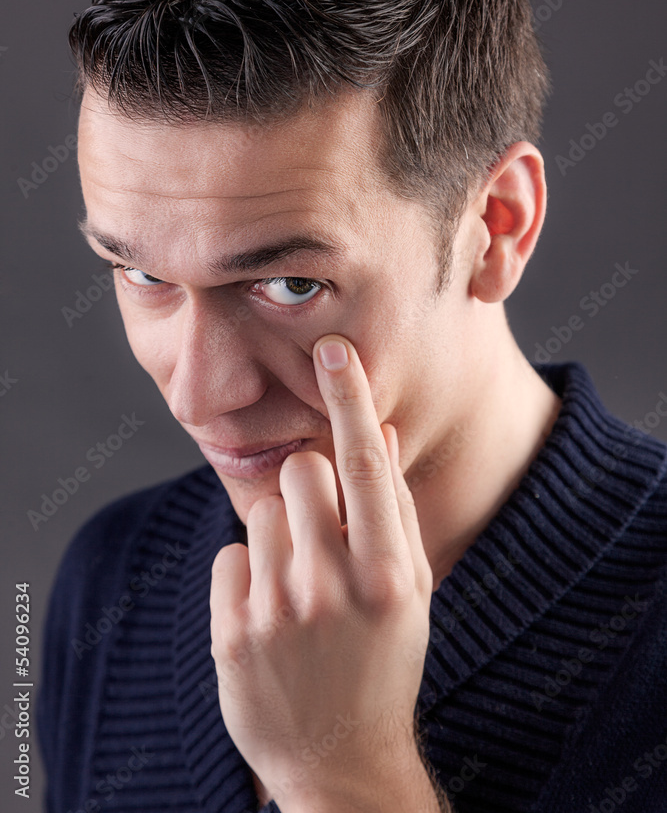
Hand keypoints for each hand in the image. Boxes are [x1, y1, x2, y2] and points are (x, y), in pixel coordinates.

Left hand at [209, 334, 435, 808]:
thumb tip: (380, 432)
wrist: (339, 760)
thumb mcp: (411, 591)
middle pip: (302, 471)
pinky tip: (270, 617)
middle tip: (323, 531)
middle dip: (311, 485)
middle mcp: (333, 588)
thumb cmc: (385, 661)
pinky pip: (230, 556)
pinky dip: (248, 574)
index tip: (333, 351)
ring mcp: (277, 613)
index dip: (350, 399)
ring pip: (261, 511)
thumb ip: (395, 510)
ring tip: (300, 587)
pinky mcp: (231, 634)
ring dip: (280, 535)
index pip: (367, 465)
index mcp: (390, 574)